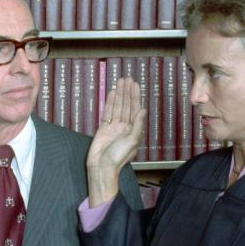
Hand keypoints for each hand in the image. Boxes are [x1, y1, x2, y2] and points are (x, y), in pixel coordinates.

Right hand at [87, 77, 145, 205]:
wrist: (102, 167)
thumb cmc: (118, 157)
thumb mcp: (132, 141)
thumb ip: (137, 125)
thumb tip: (143, 110)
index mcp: (133, 130)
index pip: (135, 109)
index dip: (135, 97)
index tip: (135, 85)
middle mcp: (124, 127)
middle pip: (126, 105)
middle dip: (127, 92)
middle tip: (127, 78)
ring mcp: (113, 127)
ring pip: (117, 107)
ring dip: (119, 94)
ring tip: (120, 81)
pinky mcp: (103, 129)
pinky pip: (107, 113)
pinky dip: (109, 103)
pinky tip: (111, 93)